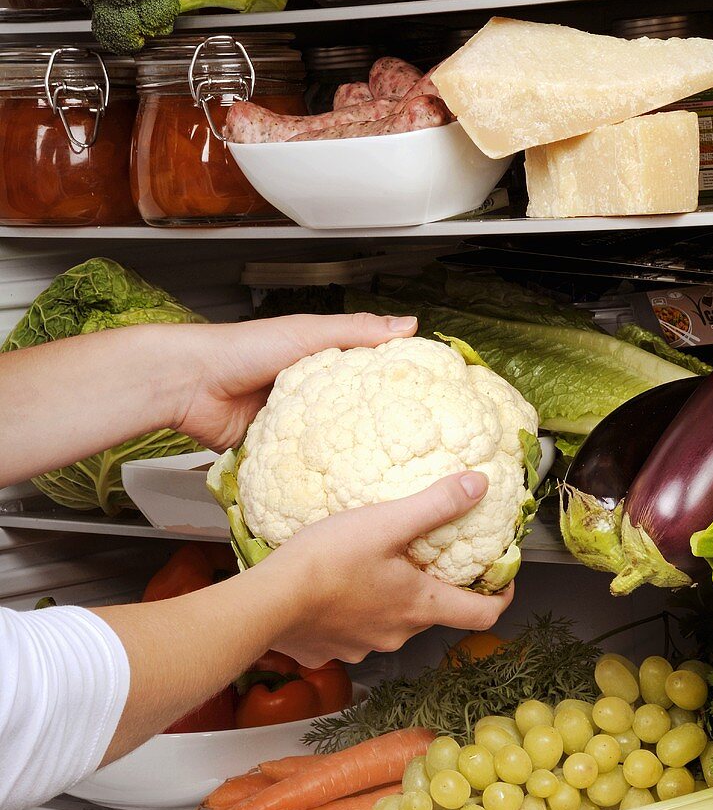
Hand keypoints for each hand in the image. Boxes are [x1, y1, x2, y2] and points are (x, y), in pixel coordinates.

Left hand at [173, 311, 416, 451]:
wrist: (189, 384)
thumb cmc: (242, 350)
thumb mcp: (306, 333)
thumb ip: (355, 330)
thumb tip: (409, 324)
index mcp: (318, 361)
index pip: (365, 373)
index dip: (392, 385)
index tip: (425, 402)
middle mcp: (307, 394)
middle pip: (349, 413)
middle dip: (375, 429)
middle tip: (412, 450)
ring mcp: (291, 425)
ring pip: (328, 443)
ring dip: (346, 456)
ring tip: (385, 473)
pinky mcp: (272, 451)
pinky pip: (300, 465)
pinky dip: (315, 473)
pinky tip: (342, 485)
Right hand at [264, 471, 513, 665]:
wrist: (268, 602)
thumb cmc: (327, 562)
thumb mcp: (386, 522)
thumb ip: (436, 504)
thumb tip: (479, 485)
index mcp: (419, 606)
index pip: (482, 614)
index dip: (500, 597)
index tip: (500, 581)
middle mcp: (397, 634)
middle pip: (432, 614)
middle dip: (433, 588)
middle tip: (423, 557)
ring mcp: (362, 647)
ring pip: (390, 623)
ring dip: (388, 600)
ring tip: (371, 568)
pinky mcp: (329, 650)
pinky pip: (351, 632)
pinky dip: (351, 614)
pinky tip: (334, 591)